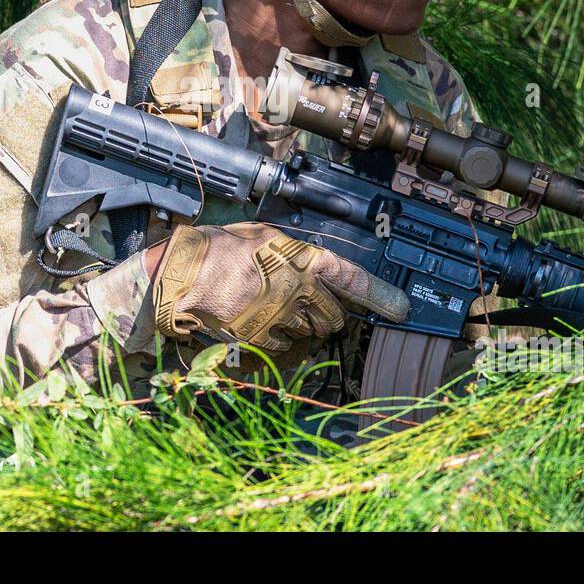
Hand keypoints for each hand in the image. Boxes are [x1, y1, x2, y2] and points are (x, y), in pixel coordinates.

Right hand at [146, 222, 409, 353]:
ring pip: (312, 333)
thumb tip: (317, 268)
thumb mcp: (263, 236)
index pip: (354, 280)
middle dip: (327, 314)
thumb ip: (295, 254)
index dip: (382, 296)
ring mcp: (281, 318)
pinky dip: (279, 340)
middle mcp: (298, 290)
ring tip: (272, 309)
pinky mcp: (264, 339)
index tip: (401, 310)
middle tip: (304, 305)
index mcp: (301, 259)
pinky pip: (287, 347)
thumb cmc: (218, 251)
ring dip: (301, 327)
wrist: (181, 277)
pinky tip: (259, 322)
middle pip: (335, 316)